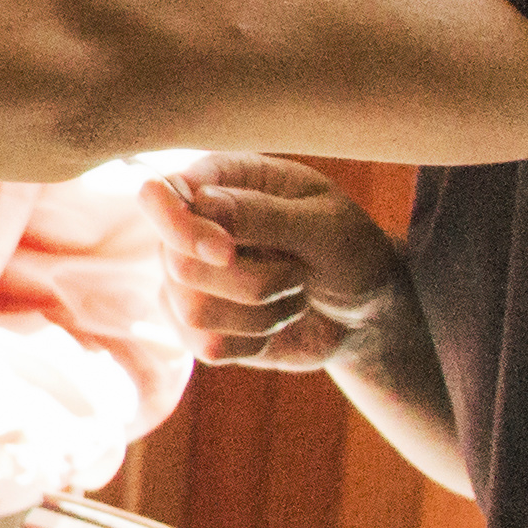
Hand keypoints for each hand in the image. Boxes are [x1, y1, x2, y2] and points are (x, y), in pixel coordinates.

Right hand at [168, 155, 401, 374]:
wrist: (368, 310)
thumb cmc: (351, 251)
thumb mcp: (327, 225)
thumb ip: (264, 213)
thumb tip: (201, 203)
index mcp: (222, 181)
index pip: (158, 194)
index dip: (181, 227)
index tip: (228, 252)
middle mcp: (194, 228)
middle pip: (177, 263)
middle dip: (252, 281)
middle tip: (299, 272)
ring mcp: (192, 279)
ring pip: (192, 311)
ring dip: (261, 314)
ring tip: (293, 295)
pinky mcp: (200, 327)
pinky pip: (206, 346)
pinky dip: (255, 341)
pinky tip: (277, 323)